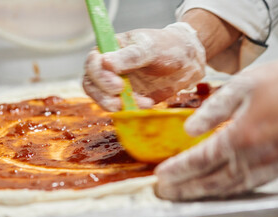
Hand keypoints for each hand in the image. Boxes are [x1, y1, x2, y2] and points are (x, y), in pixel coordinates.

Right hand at [83, 22, 205, 110]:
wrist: (186, 60)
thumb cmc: (166, 46)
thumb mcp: (149, 48)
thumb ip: (128, 56)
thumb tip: (105, 62)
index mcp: (109, 49)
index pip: (93, 64)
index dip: (101, 77)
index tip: (118, 86)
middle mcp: (108, 67)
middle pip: (91, 85)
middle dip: (104, 96)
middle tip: (121, 102)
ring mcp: (116, 84)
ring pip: (102, 99)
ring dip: (118, 105)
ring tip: (142, 102)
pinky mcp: (127, 97)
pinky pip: (121, 107)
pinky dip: (131, 109)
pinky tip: (148, 103)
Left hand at [155, 49, 277, 200]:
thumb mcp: (243, 85)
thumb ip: (214, 109)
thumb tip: (189, 129)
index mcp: (242, 135)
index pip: (201, 159)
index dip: (179, 169)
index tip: (161, 174)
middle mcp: (255, 156)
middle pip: (212, 180)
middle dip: (185, 187)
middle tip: (165, 191)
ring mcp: (270, 164)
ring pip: (230, 187)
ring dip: (203, 193)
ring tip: (184, 194)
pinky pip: (249, 185)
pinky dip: (228, 191)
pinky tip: (217, 190)